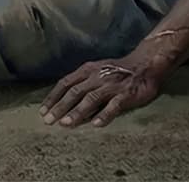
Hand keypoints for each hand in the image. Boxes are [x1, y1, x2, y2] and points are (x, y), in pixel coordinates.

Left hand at [39, 56, 164, 127]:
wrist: (145, 64)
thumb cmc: (117, 71)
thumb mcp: (96, 70)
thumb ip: (82, 83)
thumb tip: (64, 101)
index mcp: (88, 70)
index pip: (65, 83)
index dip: (53, 97)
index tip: (42, 111)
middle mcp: (97, 76)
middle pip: (75, 92)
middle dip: (60, 107)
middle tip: (48, 121)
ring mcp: (112, 85)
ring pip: (91, 99)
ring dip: (78, 112)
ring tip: (66, 124)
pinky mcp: (126, 94)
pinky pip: (114, 105)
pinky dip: (105, 114)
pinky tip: (96, 125)